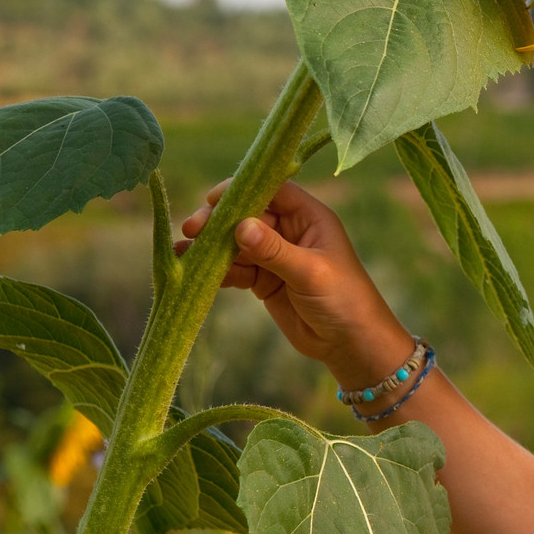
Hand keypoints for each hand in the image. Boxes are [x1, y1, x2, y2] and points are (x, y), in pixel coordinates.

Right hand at [177, 180, 413, 386]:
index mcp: (310, 218)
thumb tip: (241, 225)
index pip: (274, 191)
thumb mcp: (310, 272)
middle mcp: (291, 232)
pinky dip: (216, 270)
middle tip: (192, 228)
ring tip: (184, 250)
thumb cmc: (344, 299)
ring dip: (211, 246)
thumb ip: (275, 250)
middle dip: (219, 220)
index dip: (244, 190)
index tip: (213, 198)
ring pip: (237, 243)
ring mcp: (276, 256)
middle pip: (248, 216)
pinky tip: (195, 270)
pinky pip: (235, 269)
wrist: (350, 343)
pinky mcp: (264, 281)